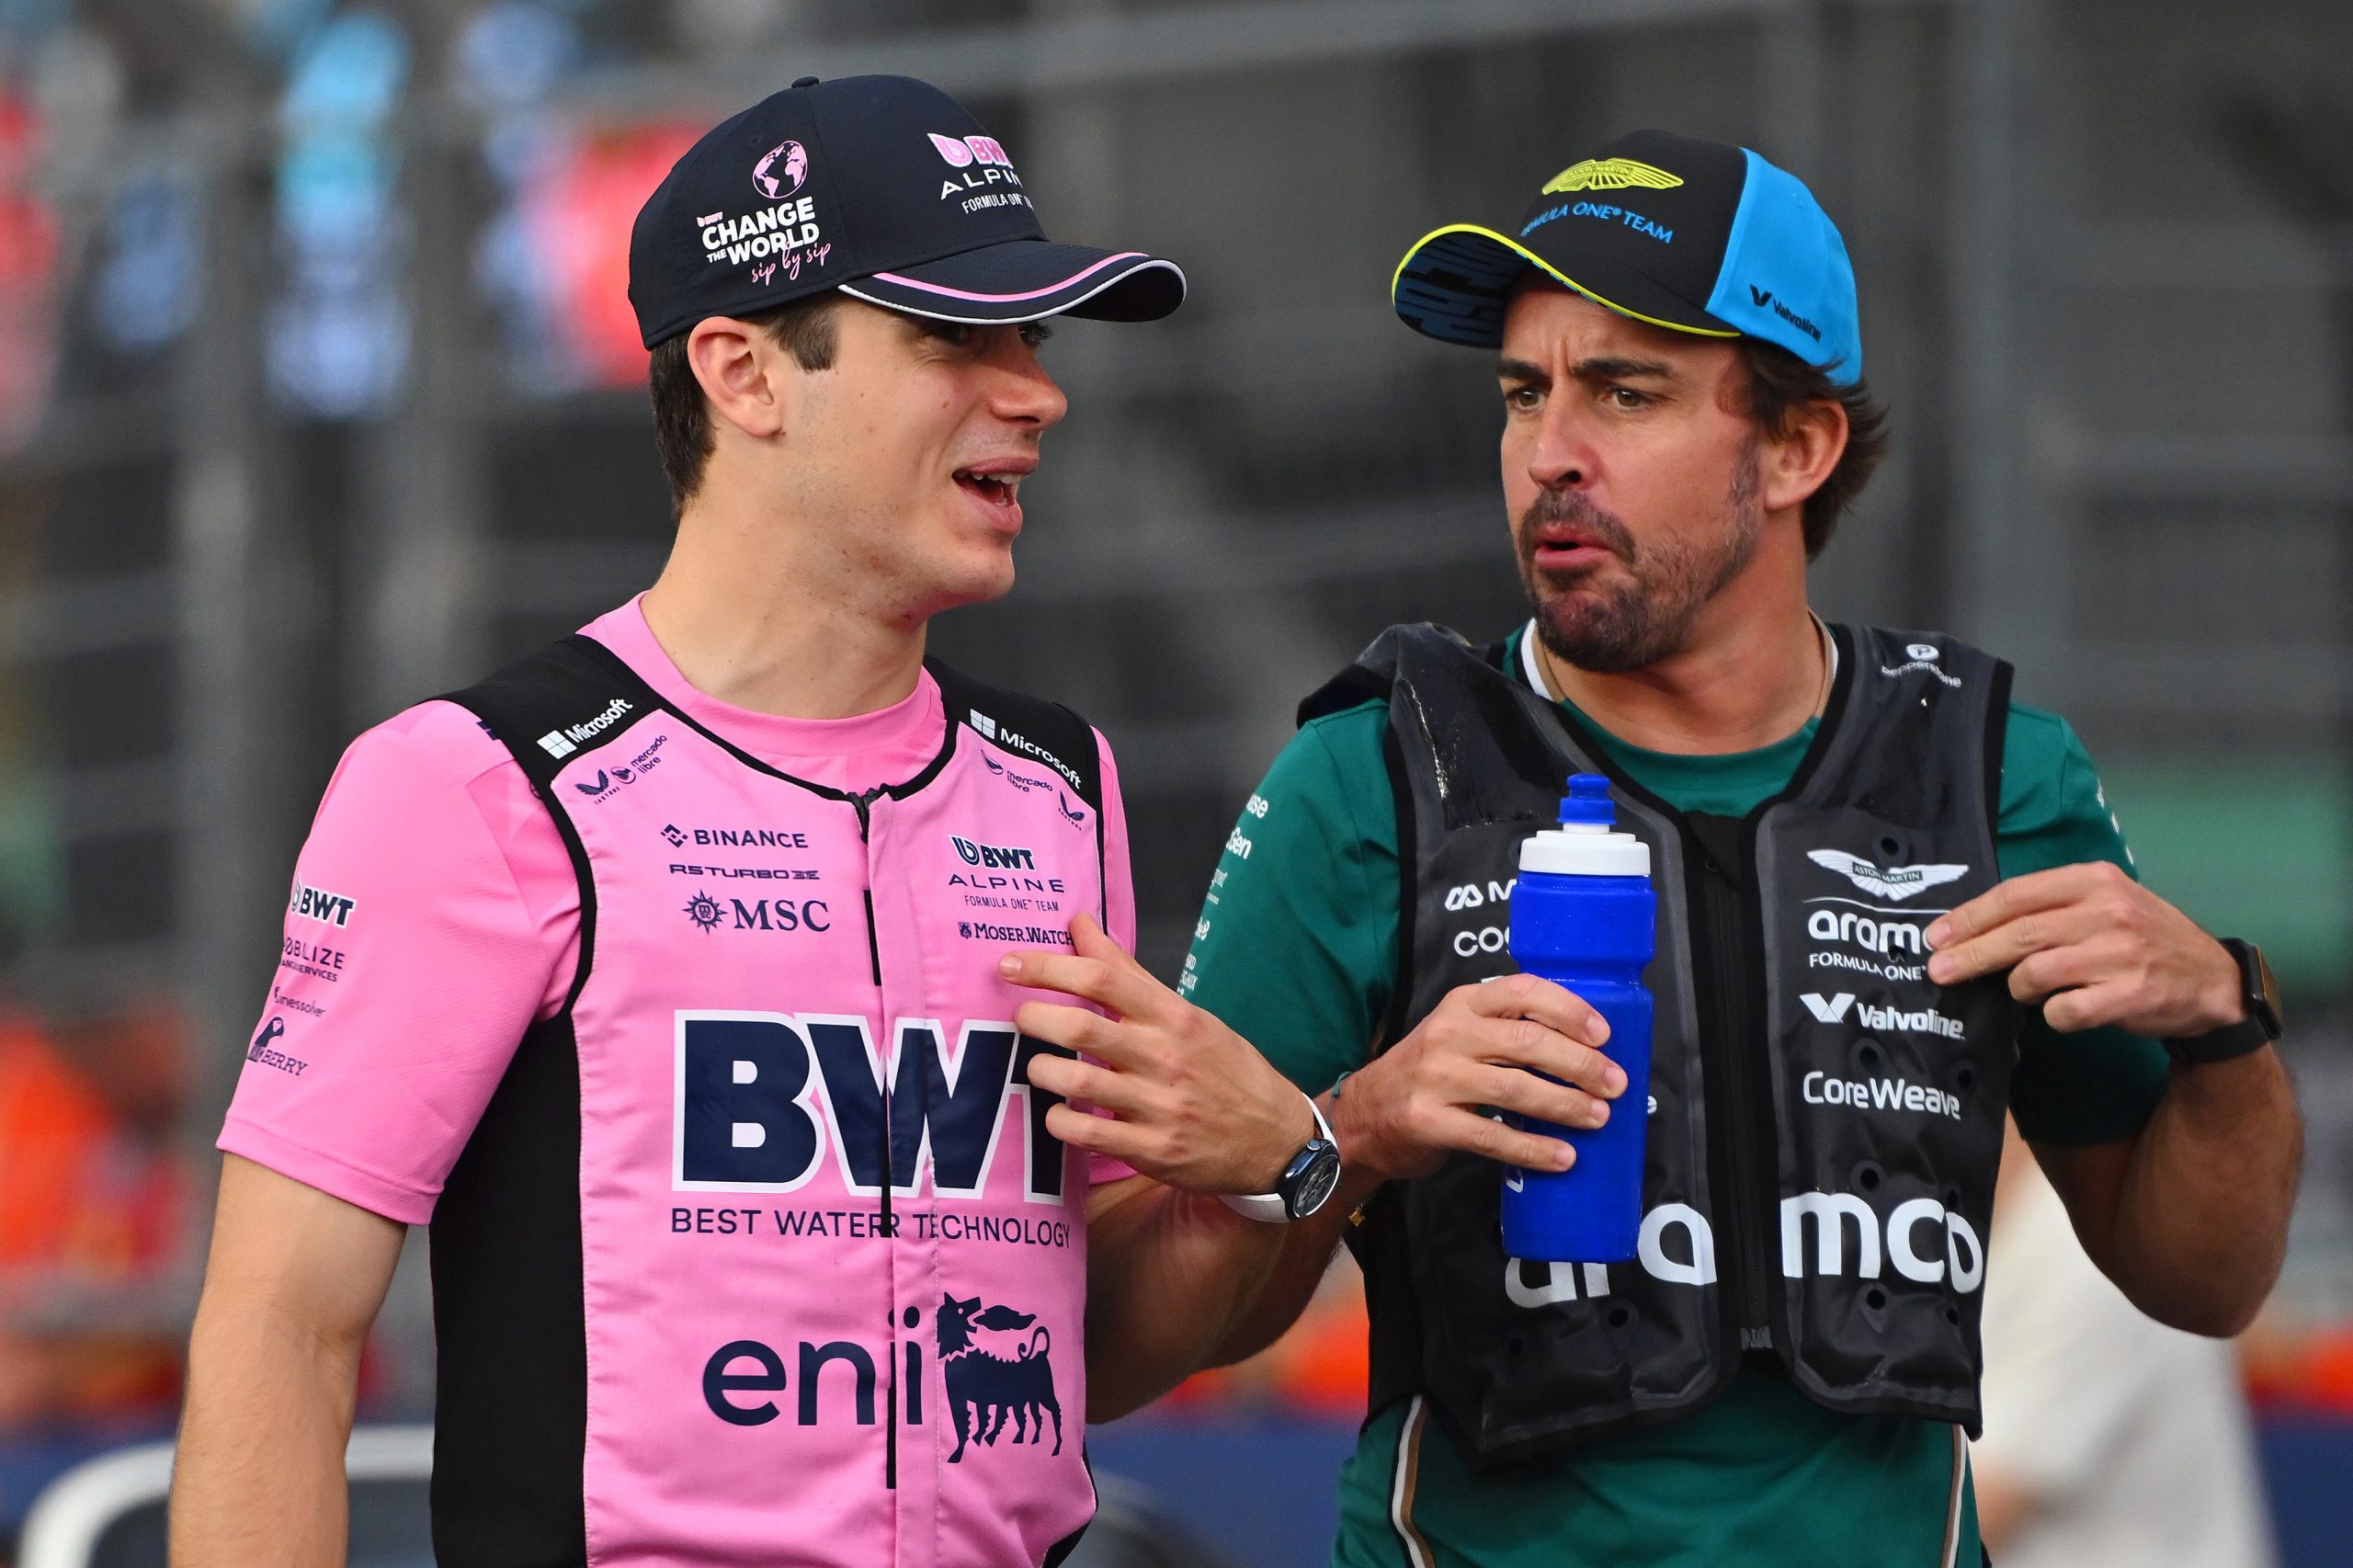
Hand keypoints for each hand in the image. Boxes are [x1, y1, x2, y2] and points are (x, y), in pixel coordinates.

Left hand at [999, 914, 1313, 1195]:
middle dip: (1034, 1018)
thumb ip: (1128, 973)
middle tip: (1019, 1019)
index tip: (1011, 964)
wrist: (1277, 1140)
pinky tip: (1058, 1114)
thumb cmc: (1226, 1070)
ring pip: (1077, 1081)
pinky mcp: (1153, 1151)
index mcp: (1174, 1017)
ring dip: (1041, 1072)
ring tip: (1038, 1069)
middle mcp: (1165, 1056)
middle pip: (1081, 1026)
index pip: (1103, 977)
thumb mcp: (1187, 1015)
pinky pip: (1087, 1134)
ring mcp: (1159, 1106)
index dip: (1048, 966)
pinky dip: (1060, 1121)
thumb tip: (1079, 925)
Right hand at [1332, 973, 1623, 1184]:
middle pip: (1528, 1041)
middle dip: (1581, 1064)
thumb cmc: (1426, 1073)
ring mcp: (1436, 1078)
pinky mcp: (1428, 1121)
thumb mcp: (1456, 1033)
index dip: (1569, 1010)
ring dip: (1566, 1105)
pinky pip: (1492, 1135)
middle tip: (1615, 1084)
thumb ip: (1504, 1030)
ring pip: (1516, 1088)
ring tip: (1598, 1117)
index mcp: (1462, 1004)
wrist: (1362, 1117)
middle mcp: (1449, 1034)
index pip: (1523, 991)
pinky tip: (1562, 1157)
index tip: (1603, 1034)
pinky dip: (1533, 1148)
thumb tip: (1583, 1048)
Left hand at [1925, 862, 2242, 1035]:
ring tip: (2029, 991)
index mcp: (2094, 880)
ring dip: (2019, 988)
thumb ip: (2049, 908)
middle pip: (2017, 935)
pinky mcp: (2129, 995)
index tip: (1936, 935)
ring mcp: (2120, 953)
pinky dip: (2053, 1016)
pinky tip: (2064, 1011)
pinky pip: (2064, 1011)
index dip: (1969, 917)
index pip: (2015, 895)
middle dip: (1970, 955)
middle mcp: (2107, 911)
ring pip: (2033, 974)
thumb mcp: (2104, 904)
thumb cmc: (2143, 940)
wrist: (2211, 981)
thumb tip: (1974, 925)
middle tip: (1939, 971)